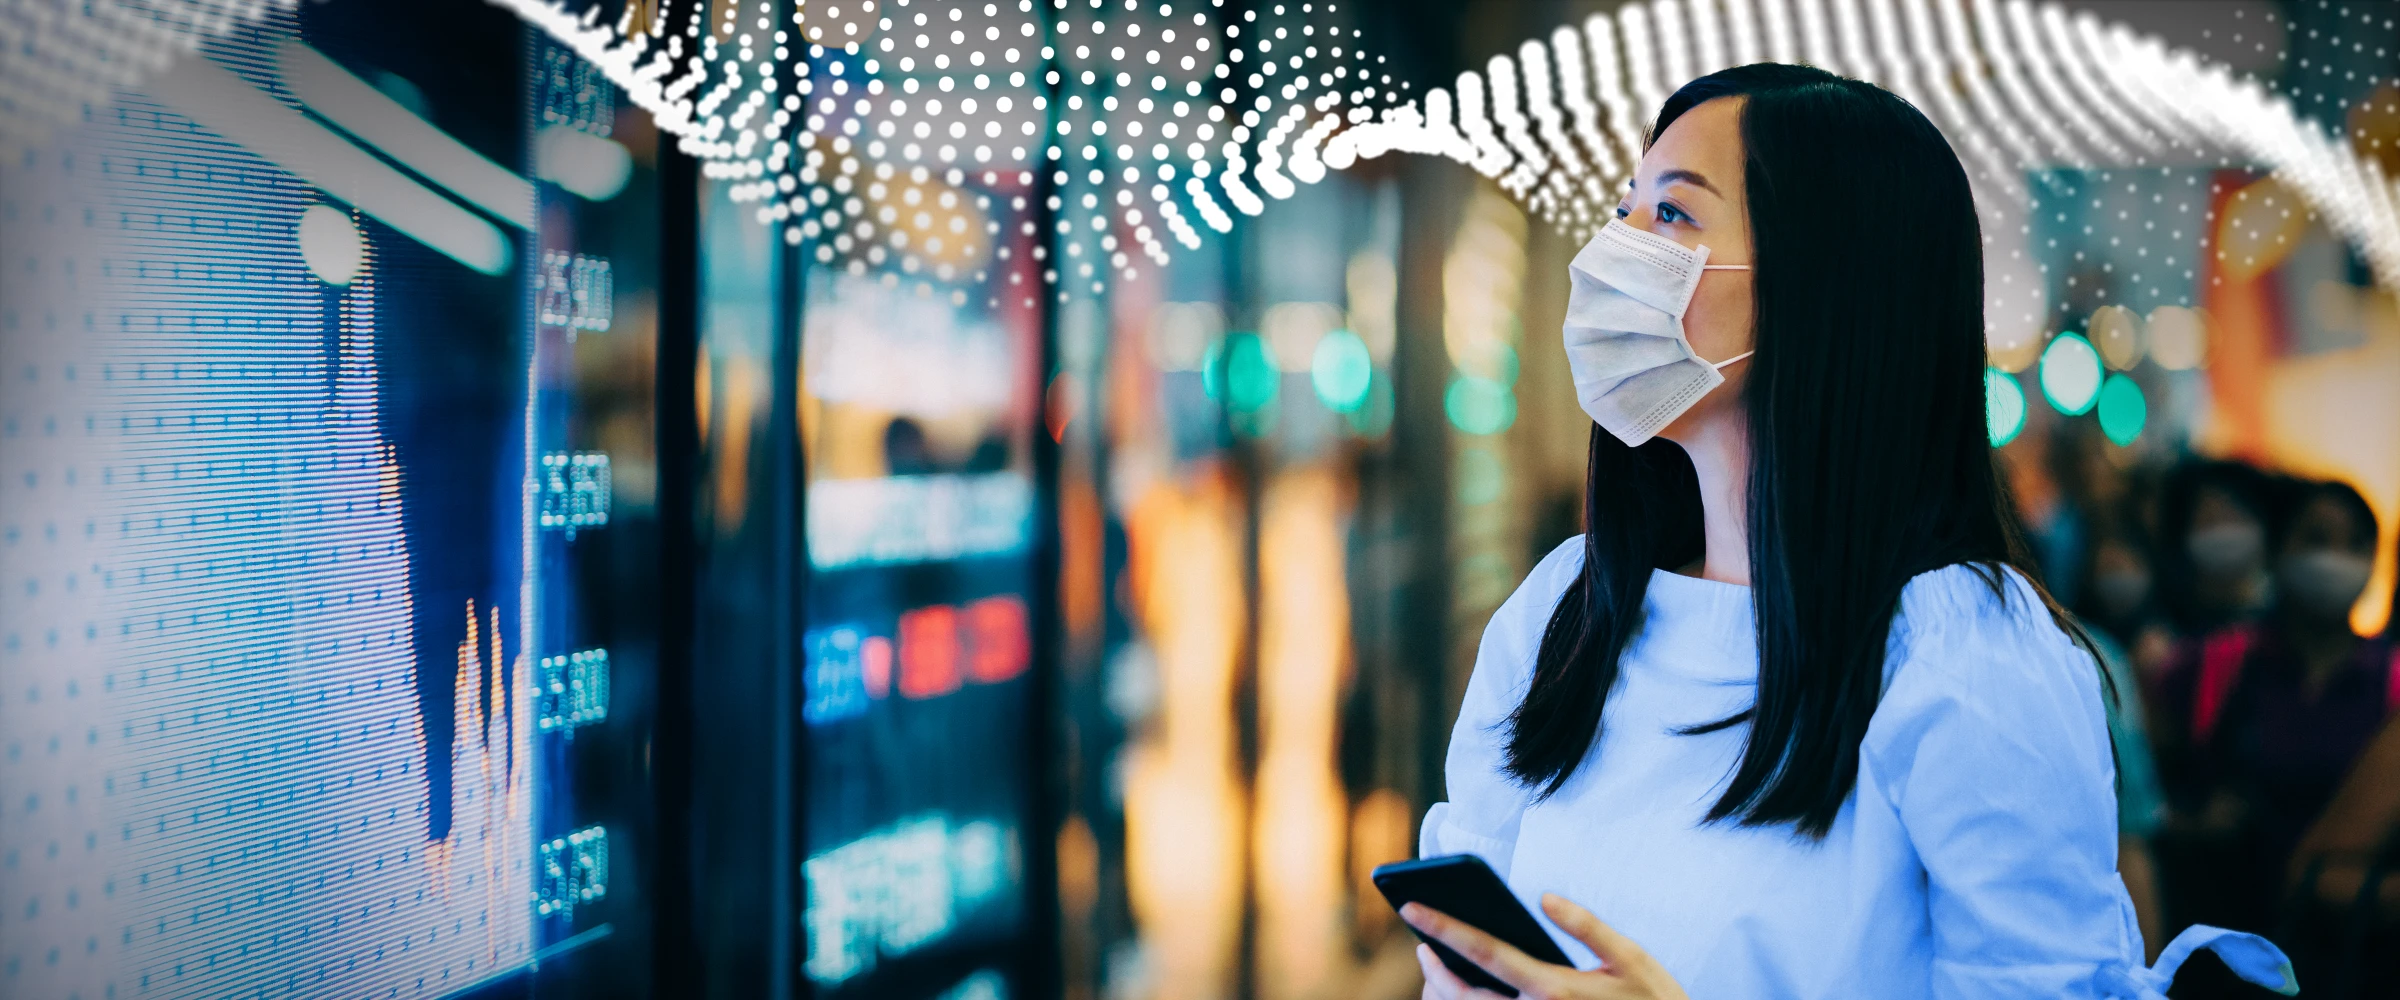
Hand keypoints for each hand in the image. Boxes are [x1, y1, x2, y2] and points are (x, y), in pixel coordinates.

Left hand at [1404, 895, 1689, 999]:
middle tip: (1421, 945)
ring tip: (1437, 968)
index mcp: (1555, 989)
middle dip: (1434, 969)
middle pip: (1463, 996)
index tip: (1411, 906)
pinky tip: (1467, 991)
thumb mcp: (1630, 958)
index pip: (1486, 952)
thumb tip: (1546, 898)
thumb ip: (1587, 926)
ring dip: (1446, 994)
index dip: (1443, 927)